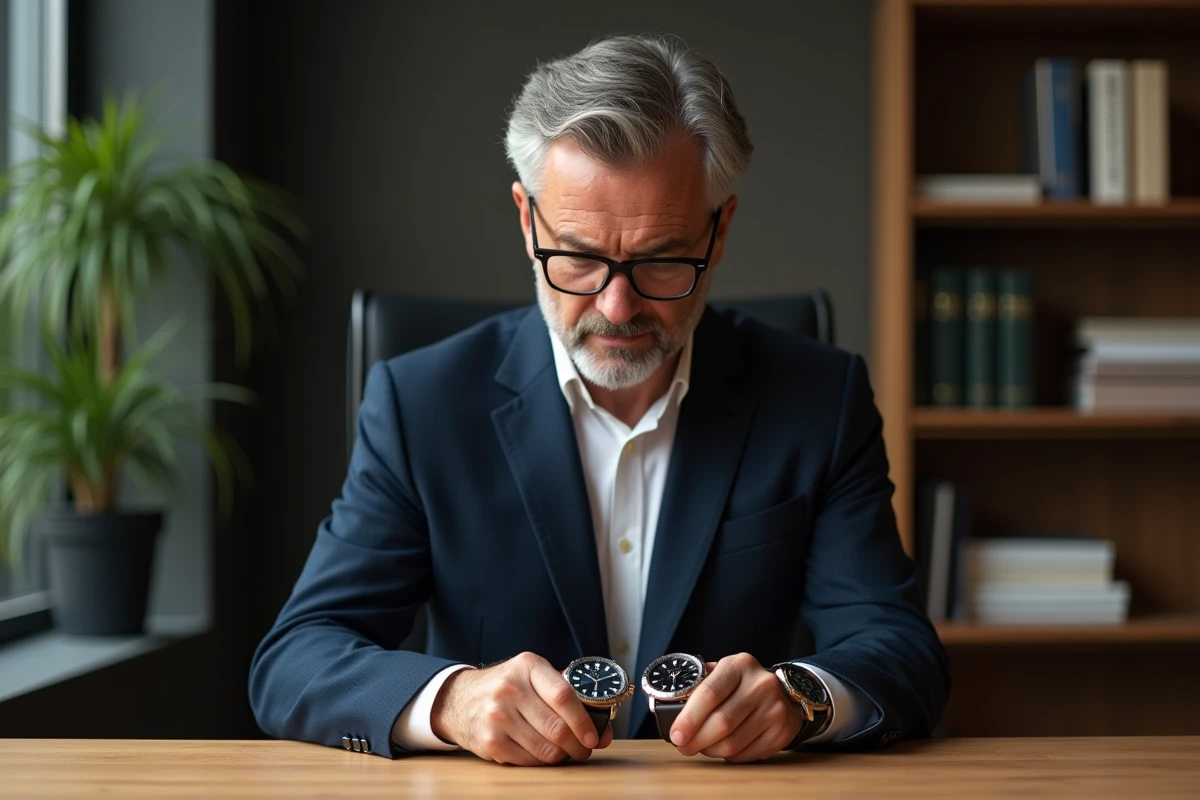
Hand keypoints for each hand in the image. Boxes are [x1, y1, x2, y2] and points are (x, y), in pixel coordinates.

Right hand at [430, 651, 613, 765]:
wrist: (459, 699)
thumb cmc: (507, 687)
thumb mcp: (532, 676)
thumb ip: (567, 695)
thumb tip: (603, 730)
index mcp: (527, 667)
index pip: (563, 695)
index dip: (584, 720)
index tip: (595, 735)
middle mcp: (509, 689)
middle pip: (557, 728)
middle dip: (579, 745)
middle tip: (585, 749)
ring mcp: (497, 716)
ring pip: (546, 749)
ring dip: (563, 756)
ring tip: (566, 752)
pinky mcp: (490, 741)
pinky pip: (529, 761)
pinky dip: (543, 762)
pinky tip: (543, 754)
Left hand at [669, 653, 804, 762]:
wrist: (784, 693)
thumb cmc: (742, 684)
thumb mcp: (723, 673)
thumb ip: (698, 686)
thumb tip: (665, 710)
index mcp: (739, 665)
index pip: (709, 693)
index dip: (689, 718)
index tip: (676, 734)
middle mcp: (760, 684)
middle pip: (721, 722)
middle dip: (696, 740)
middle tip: (683, 746)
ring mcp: (774, 708)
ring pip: (733, 742)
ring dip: (710, 750)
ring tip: (702, 747)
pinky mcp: (781, 731)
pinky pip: (747, 754)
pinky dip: (730, 756)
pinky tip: (723, 749)